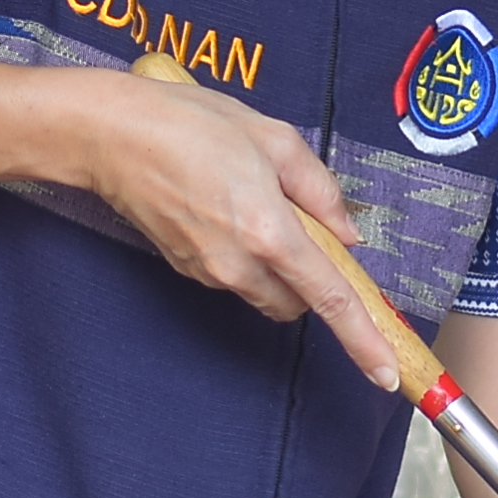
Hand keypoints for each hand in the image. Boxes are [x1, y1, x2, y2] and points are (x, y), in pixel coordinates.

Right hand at [73, 71, 393, 375]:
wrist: (111, 136)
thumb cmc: (189, 124)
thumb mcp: (273, 138)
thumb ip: (320, 190)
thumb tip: (344, 232)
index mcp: (269, 232)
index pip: (329, 299)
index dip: (363, 340)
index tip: (386, 373)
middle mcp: (239, 264)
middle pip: (297, 304)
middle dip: (311, 279)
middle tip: (299, 221)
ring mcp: (207, 273)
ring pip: (265, 292)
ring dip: (276, 266)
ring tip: (252, 201)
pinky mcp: (185, 270)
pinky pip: (233, 277)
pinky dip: (244, 255)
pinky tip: (224, 206)